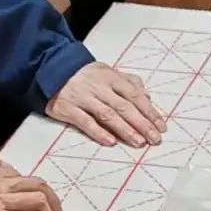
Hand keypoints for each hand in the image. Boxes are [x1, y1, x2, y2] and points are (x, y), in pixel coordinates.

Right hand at [45, 63, 167, 149]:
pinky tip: (111, 142)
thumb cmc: (85, 74)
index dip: (149, 111)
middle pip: (124, 107)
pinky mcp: (67, 108)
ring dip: (125, 130)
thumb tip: (148, 97)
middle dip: (142, 124)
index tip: (161, 126)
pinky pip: (85, 122)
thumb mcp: (108, 72)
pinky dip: (98, 132)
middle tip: (154, 139)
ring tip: (138, 142)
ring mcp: (83, 97)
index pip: (135, 95)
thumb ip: (129, 82)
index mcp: (111, 77)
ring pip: (107, 115)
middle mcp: (99, 87)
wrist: (50, 68)